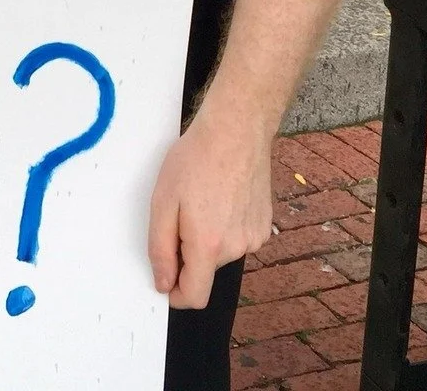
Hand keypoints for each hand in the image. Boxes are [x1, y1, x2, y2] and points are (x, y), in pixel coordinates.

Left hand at [147, 100, 274, 308]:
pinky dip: (226, 226)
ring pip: (222, 252)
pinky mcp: (265, 226)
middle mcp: (237, 248)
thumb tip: (163, 283)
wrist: (236, 131)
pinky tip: (222, 196)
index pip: (195, 295)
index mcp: (208, 245)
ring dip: (208, 236)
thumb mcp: (163, 201)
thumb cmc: (195, 160)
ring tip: (202, 198)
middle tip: (179, 212)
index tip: (165, 282)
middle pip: (205, 269)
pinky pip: (238, 237)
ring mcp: (255, 238)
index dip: (176, 295)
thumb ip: (161, 247)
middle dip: (188, 252)